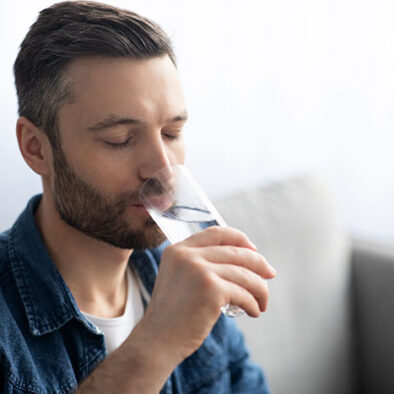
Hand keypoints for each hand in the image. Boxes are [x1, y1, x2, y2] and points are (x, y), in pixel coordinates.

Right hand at [131, 226, 275, 365]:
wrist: (157, 340)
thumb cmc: (173, 313)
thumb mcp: (179, 278)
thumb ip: (200, 263)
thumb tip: (242, 258)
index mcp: (179, 249)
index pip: (217, 232)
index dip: (239, 238)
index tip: (254, 250)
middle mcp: (188, 255)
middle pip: (236, 251)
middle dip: (258, 262)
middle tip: (270, 274)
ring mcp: (199, 270)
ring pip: (244, 273)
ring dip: (260, 288)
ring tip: (262, 301)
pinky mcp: (211, 290)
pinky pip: (243, 293)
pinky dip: (253, 303)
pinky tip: (254, 311)